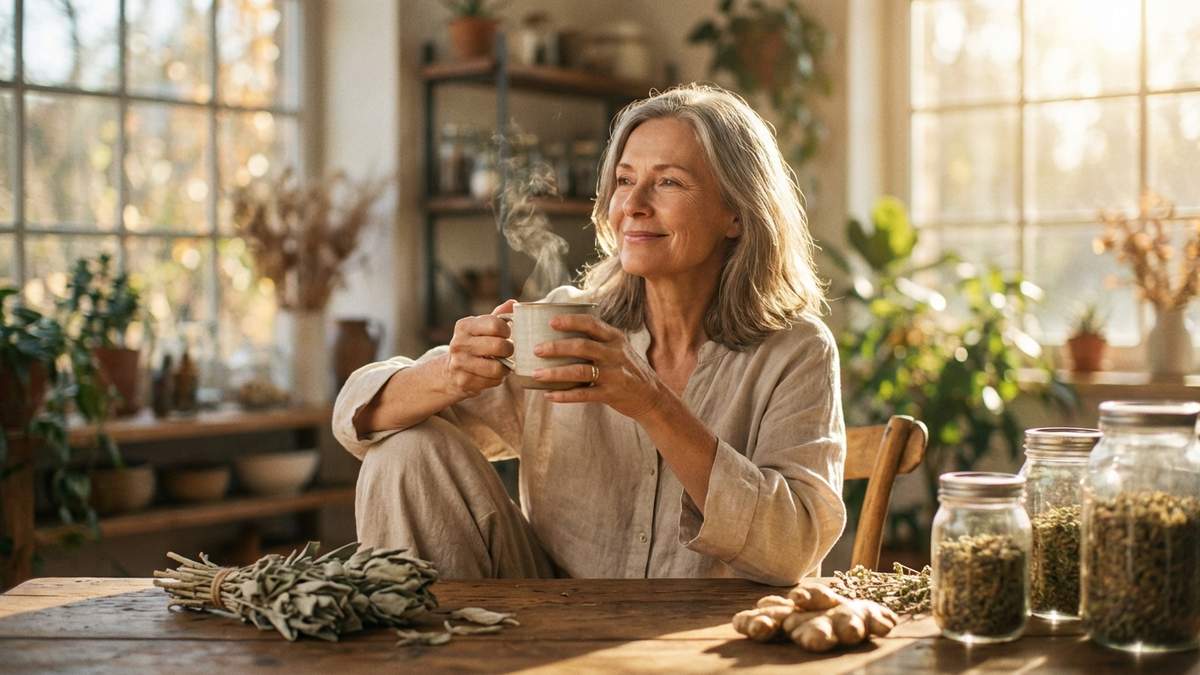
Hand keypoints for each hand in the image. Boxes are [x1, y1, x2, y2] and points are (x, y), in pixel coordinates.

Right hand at [444, 299, 515, 398]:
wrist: (451, 369)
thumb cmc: (474, 343)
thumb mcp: (482, 326)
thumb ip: (498, 315)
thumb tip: (513, 303)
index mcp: (464, 326)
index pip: (496, 325)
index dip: (507, 330)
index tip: (507, 334)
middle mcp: (459, 343)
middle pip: (499, 346)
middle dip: (509, 349)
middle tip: (508, 350)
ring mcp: (460, 363)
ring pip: (497, 368)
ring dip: (506, 367)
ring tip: (503, 363)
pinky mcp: (464, 381)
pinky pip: (493, 381)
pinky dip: (498, 378)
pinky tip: (493, 373)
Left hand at [532, 314, 665, 420]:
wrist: (651, 396)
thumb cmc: (627, 369)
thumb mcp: (618, 349)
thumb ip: (597, 340)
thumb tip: (560, 333)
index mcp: (614, 338)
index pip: (591, 324)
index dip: (570, 321)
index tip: (550, 321)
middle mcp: (614, 354)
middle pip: (582, 346)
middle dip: (556, 347)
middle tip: (536, 349)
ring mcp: (613, 374)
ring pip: (580, 371)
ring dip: (555, 373)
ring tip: (536, 374)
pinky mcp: (611, 394)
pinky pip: (583, 394)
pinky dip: (564, 395)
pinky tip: (549, 395)